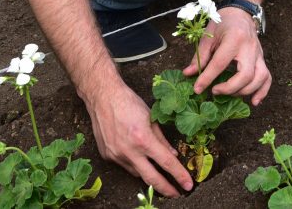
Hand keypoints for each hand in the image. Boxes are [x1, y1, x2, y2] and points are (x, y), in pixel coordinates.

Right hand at [85, 82, 192, 197]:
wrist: (103, 97)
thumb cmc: (129, 103)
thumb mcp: (152, 118)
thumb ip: (162, 139)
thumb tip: (173, 155)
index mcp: (143, 139)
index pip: (166, 162)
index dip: (179, 175)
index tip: (188, 185)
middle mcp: (129, 151)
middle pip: (151, 178)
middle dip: (166, 189)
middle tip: (177, 194)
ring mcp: (116, 156)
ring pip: (138, 173)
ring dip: (149, 174)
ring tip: (159, 175)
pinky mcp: (107, 156)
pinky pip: (125, 166)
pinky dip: (135, 164)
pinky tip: (139, 158)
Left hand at [184, 9, 270, 105]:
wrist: (240, 12)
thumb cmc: (222, 22)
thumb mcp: (208, 36)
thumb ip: (200, 56)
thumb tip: (188, 74)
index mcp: (234, 39)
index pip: (220, 63)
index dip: (207, 78)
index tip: (197, 89)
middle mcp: (250, 47)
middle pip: (246, 75)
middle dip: (230, 88)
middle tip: (215, 91)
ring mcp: (259, 54)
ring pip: (260, 78)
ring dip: (244, 91)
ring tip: (229, 94)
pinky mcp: (262, 59)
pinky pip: (267, 78)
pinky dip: (262, 91)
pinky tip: (254, 102)